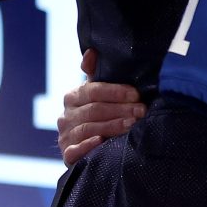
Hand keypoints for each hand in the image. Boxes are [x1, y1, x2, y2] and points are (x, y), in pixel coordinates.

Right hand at [57, 48, 147, 166]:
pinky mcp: (66, 154)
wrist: (87, 148)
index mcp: (73, 97)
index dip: (115, 92)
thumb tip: (92, 51)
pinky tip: (102, 142)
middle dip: (120, 109)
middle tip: (141, 111)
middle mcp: (65, 115)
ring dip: (112, 126)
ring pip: (88, 128)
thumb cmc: (99, 115)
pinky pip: (74, 150)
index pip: (93, 90)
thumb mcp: (98, 94)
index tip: (136, 94)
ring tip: (132, 125)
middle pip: (94, 110)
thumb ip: (95, 74)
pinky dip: (87, 146)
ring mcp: (65, 135)